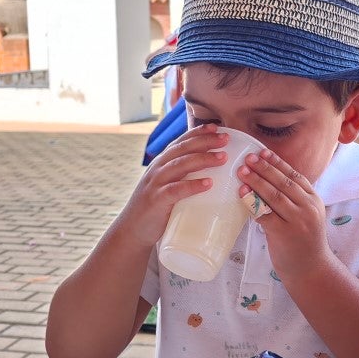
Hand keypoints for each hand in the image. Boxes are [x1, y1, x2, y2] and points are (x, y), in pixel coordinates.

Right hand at [119, 124, 228, 248]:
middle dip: (205, 141)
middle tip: (226, 139)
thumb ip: (184, 175)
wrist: (132, 229)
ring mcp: (156, 183)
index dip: (198, 132)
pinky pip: (176, 189)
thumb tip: (214, 172)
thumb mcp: (169, 184)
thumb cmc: (157, 207)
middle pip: (183, 149)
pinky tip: (208, 183)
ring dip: (203, 159)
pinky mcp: (157, 200)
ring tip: (223, 158)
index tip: (217, 128)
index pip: (181, 141)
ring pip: (181, 165)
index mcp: (162, 162)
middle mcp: (158, 168)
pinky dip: (192, 185)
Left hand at [238, 149, 329, 281]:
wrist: (311, 270)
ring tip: (242, 171)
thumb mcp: (306, 215)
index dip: (277, 163)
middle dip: (264, 168)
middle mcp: (308, 207)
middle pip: (283, 183)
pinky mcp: (284, 234)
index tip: (262, 152)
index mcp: (314, 200)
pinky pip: (265, 214)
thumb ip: (294, 199)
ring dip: (256, 181)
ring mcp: (297, 221)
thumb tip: (268, 179)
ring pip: (274, 195)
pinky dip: (252, 202)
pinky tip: (242, 194)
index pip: (294, 176)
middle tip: (248, 158)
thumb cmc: (304, 241)